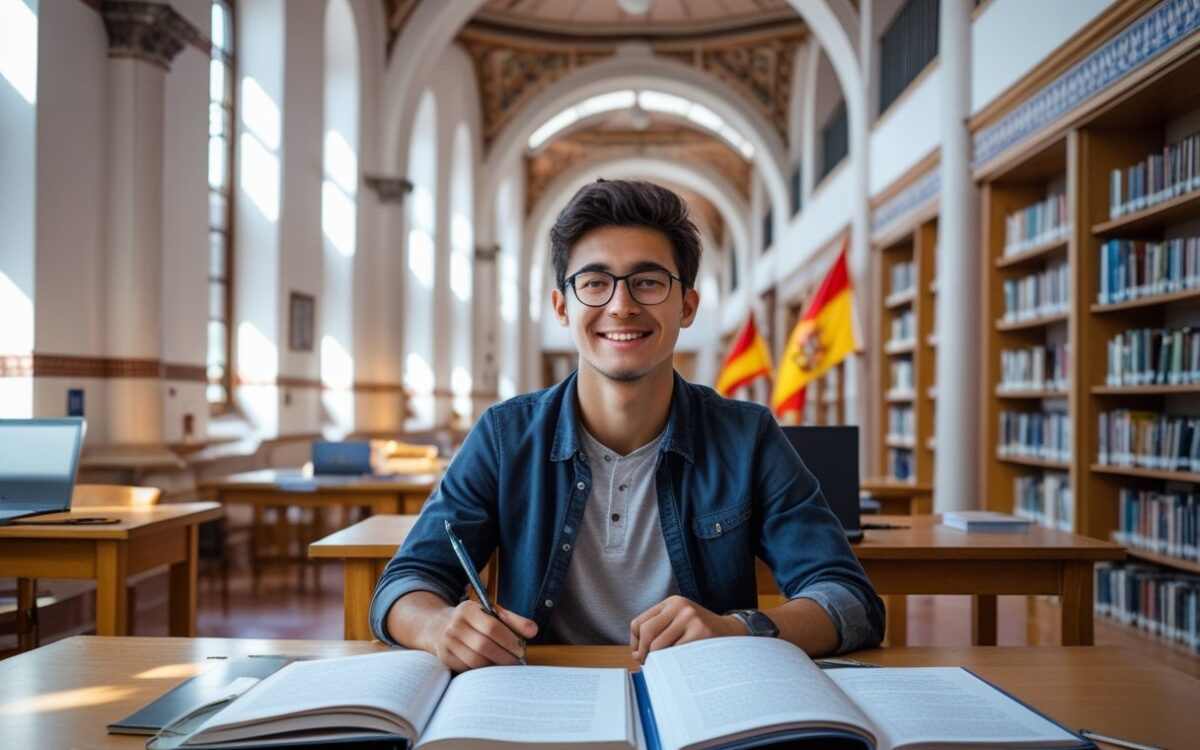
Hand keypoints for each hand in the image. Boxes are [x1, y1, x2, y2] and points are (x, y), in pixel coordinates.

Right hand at [431, 601, 537, 671]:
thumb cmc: (473, 619)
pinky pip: (467, 669)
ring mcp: (447, 643)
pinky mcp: (444, 658)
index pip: (492, 627)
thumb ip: (513, 620)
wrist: (438, 625)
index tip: (521, 649)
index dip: (509, 640)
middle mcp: (454, 626)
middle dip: (504, 656)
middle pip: (484, 646)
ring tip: (507, 666)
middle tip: (517, 661)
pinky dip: (482, 671)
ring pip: (475, 661)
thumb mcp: (490, 613)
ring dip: (495, 666)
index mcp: (467, 610)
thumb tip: (533, 631)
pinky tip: (492, 668)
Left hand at [629, 595, 743, 663]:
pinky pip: (675, 652)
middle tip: (647, 665)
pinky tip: (674, 666)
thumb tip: (636, 655)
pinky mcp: (700, 631)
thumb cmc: (701, 632)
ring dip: (656, 660)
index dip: (634, 642)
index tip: (638, 655)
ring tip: (661, 667)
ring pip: (659, 644)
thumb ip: (659, 631)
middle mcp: (679, 606)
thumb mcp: (680, 622)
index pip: (639, 622)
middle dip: (643, 653)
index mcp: (671, 602)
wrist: (732, 632)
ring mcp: (690, 617)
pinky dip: (670, 662)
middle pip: (647, 632)